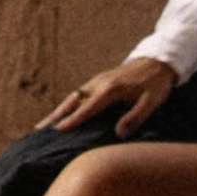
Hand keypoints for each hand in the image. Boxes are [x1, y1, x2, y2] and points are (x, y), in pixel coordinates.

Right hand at [39, 54, 176, 135]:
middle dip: (55, 115)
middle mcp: (98, 84)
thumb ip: (135, 117)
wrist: (158, 61)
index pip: (88, 107)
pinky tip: (61, 114)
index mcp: (111, 89)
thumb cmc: (155, 84)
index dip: (73, 120)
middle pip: (72, 101)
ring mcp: (96, 82)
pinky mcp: (98, 83)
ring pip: (72, 98)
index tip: (58, 130)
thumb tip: (118, 133)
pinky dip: (66, 106)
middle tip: (38, 129)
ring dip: (57, 111)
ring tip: (42, 125)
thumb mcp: (152, 102)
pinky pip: (77, 96)